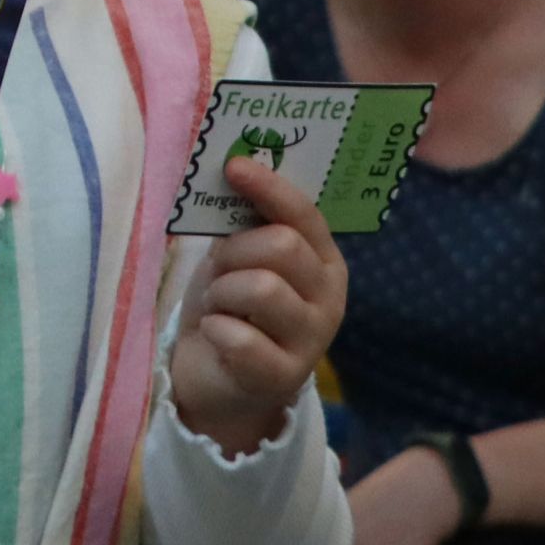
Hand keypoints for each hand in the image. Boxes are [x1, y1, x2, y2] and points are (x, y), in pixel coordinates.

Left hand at [164, 158, 347, 453]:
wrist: (216, 379)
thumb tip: (232, 168)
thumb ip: (243, 222)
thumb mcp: (236, 257)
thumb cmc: (229, 305)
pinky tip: (216, 336)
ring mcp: (312, 340)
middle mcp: (328, 297)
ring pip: (261, 287)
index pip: (304, 214)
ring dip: (223, 292)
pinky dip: (215, 330)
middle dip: (234, 253)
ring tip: (219, 307)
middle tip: (220, 273)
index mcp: (321, 260)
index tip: (234, 166)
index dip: (270, 187)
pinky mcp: (284, 376)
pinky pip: (241, 338)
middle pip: (281, 246)